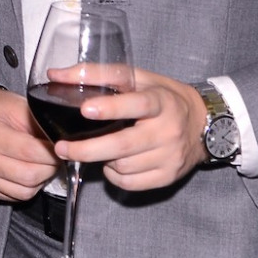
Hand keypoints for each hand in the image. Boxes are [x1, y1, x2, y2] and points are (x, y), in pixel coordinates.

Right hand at [0, 83, 58, 200]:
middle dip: (50, 167)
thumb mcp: (19, 106)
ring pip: (26, 191)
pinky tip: (29, 170)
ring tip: (42, 163)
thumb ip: (40, 125)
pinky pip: (18, 196)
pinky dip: (29, 186)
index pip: (30, 152)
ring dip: (41, 179)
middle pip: (30, 175)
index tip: (61, 147)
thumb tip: (63, 144)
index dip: (52, 152)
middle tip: (54, 155)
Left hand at [55, 68, 207, 191]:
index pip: (136, 104)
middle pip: (123, 145)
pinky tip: (113, 162)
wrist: (203, 123)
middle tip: (61, 147)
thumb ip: (97, 74)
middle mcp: (166, 130)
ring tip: (96, 147)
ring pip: (123, 166)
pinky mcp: (169, 176)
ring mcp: (170, 156)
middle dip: (87, 149)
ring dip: (101, 159)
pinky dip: (114, 175)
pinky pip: (131, 183)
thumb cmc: (162, 96)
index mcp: (160, 101)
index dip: (111, 108)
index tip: (85, 109)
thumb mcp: (137, 77)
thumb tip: (54, 74)